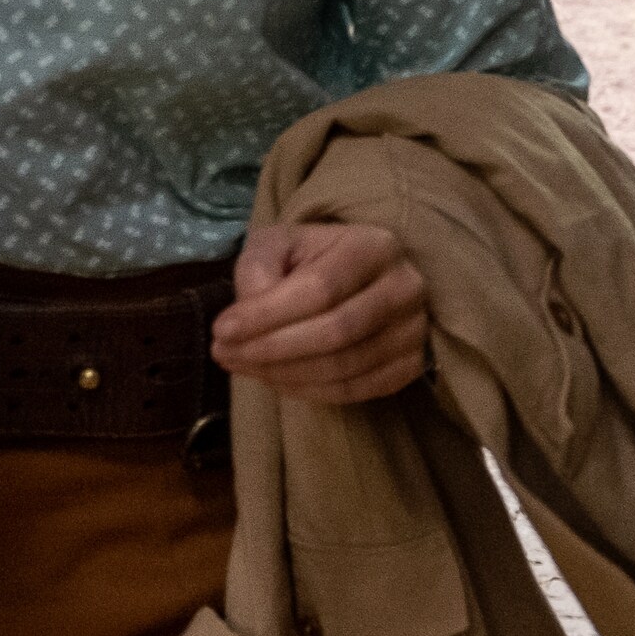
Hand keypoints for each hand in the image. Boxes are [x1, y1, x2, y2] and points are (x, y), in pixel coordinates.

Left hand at [212, 220, 429, 403]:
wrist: (367, 278)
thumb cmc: (316, 258)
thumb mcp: (281, 243)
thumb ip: (259, 268)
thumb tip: (248, 314)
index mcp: (373, 246)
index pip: (319, 288)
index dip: (267, 315)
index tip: (221, 329)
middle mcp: (404, 288)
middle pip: (334, 332)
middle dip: (270, 349)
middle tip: (223, 354)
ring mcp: (412, 332)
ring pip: (343, 367)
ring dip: (282, 374)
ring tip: (241, 365)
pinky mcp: (409, 367)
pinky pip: (355, 391)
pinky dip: (308, 391)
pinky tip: (275, 379)